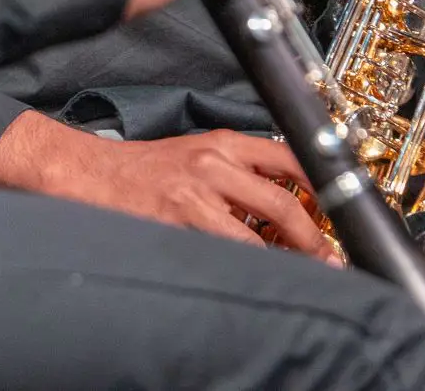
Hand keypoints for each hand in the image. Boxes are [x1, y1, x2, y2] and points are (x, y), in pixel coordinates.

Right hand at [0, 114, 337, 259]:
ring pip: (255, 237)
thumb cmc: (140, 168)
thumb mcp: (194, 153)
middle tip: (327, 259)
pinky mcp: (172, 227)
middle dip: (311, 237)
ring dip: (282, 261)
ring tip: (298, 277)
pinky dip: (241, 270)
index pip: (287, 159)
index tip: (340, 213)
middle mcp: (210, 165)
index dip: (321, 187)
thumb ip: (236, 170)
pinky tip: (250, 280)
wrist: (85, 173)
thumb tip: (284, 205)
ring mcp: (191, 198)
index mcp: (220, 144)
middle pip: (281, 201)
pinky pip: (219, 255)